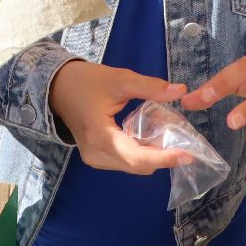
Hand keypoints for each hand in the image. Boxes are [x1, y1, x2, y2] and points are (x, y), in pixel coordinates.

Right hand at [48, 60, 188, 173]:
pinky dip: (141, 152)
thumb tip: (181, 90)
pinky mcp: (96, 157)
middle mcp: (96, 154)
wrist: (57, 87)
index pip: (137, 157)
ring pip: (133, 166)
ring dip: (152, 154)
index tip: (187, 155)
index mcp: (100, 136)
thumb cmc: (86, 81)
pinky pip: (125, 162)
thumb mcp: (120, 80)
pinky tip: (148, 135)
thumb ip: (150, 87)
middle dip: (162, 155)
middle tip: (181, 137)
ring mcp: (94, 159)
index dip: (164, 158)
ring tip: (164, 131)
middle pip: (138, 165)